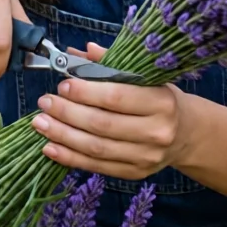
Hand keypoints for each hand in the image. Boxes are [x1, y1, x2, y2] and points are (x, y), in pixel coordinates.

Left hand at [29, 41, 194, 179]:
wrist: (185, 134)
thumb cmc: (159, 99)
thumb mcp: (145, 77)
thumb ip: (112, 64)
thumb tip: (78, 52)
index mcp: (161, 102)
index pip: (117, 97)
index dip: (86, 92)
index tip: (62, 85)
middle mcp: (157, 132)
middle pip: (102, 124)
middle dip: (68, 113)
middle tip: (45, 102)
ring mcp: (146, 157)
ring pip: (96, 148)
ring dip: (63, 136)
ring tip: (40, 123)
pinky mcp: (135, 174)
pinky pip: (96, 166)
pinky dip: (70, 158)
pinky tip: (50, 147)